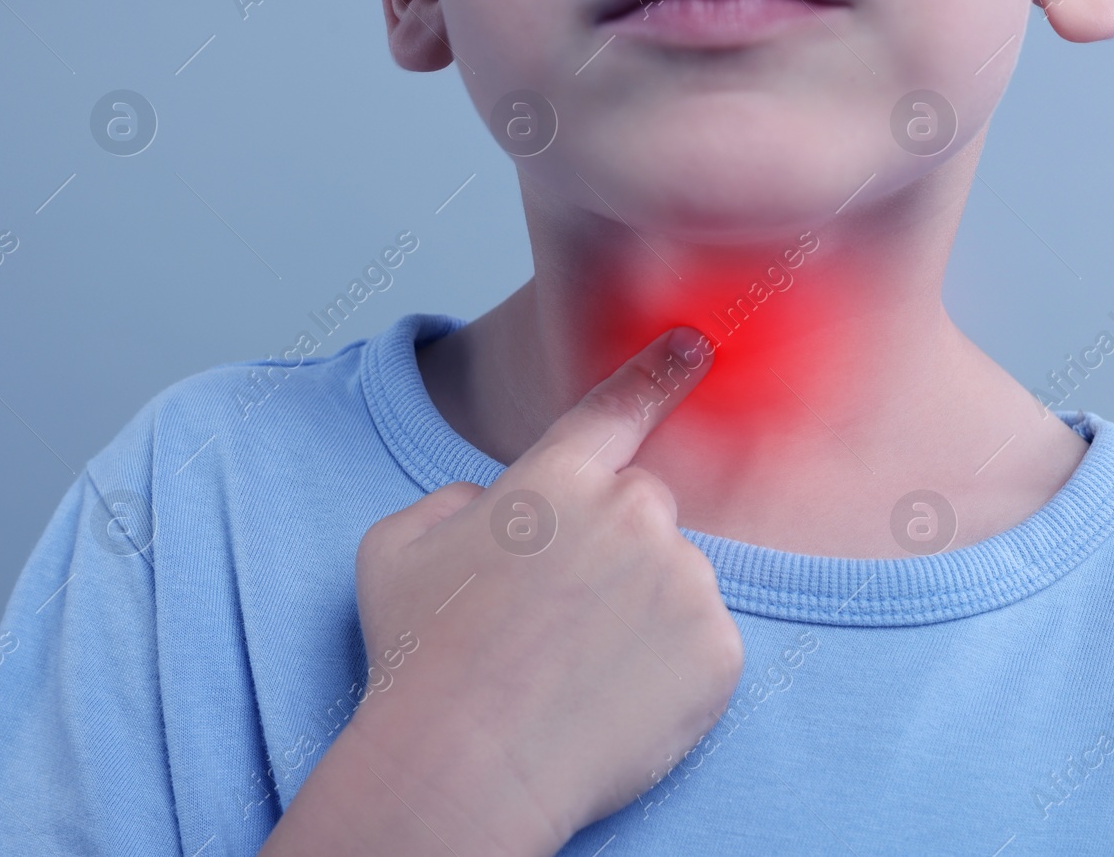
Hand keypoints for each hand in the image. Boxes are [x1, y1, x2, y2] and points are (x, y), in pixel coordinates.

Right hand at [262, 326, 741, 856]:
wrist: (464, 770)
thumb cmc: (421, 662)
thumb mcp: (395, 550)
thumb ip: (454, 502)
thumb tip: (492, 505)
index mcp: (558, 481)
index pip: (616, 410)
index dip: (657, 372)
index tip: (695, 343)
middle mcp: (633, 514)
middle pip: (643, 512)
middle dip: (612, 551)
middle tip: (557, 620)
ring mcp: (684, 580)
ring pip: (676, 580)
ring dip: (641, 613)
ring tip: (576, 671)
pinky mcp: (718, 648)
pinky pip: (704, 644)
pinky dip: (671, 670)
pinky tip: (614, 699)